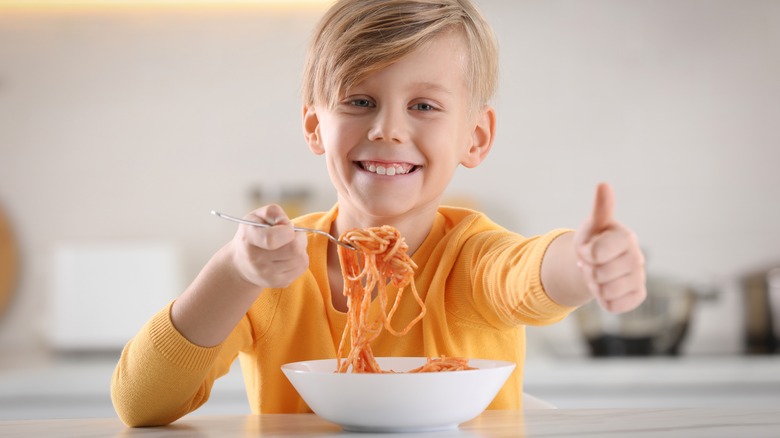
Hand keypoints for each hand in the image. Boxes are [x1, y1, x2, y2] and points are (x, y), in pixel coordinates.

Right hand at [229, 204, 308, 288]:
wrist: (241, 264)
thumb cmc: (252, 235)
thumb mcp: (257, 216)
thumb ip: (273, 212)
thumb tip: (287, 224)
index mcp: (249, 239)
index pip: (272, 239)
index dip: (287, 230)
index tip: (286, 227)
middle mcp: (256, 260)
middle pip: (294, 249)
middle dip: (299, 238)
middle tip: (291, 235)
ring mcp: (268, 275)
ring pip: (301, 259)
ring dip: (301, 248)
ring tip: (289, 244)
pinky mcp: (279, 283)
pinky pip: (302, 267)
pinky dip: (301, 258)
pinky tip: (290, 255)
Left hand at [573, 183, 645, 312]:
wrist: (598, 262)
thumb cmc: (594, 240)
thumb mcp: (592, 226)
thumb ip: (600, 209)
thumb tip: (604, 184)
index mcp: (626, 237)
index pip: (594, 254)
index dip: (584, 253)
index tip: (587, 248)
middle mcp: (638, 257)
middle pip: (598, 274)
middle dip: (589, 270)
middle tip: (592, 263)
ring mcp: (640, 277)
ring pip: (604, 292)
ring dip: (595, 286)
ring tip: (599, 274)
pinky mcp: (638, 295)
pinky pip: (613, 306)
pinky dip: (604, 300)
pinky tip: (608, 287)